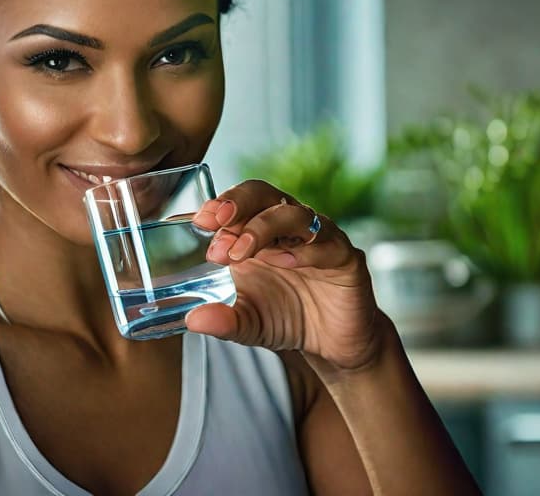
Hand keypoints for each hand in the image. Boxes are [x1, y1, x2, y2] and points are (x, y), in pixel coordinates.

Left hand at [187, 179, 388, 372]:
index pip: (237, 204)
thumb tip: (193, 321)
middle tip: (217, 222)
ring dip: (264, 227)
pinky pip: (328, 243)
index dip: (218, 206)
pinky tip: (286, 262)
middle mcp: (288, 227)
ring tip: (241, 252)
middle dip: (238, 202)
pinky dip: (305, 249)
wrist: (332, 344)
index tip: (199, 220)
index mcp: (258, 233)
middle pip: (264, 194)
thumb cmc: (287, 319)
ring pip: (294, 213)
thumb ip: (223, 319)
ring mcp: (319, 238)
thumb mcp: (248, 323)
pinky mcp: (346, 257)